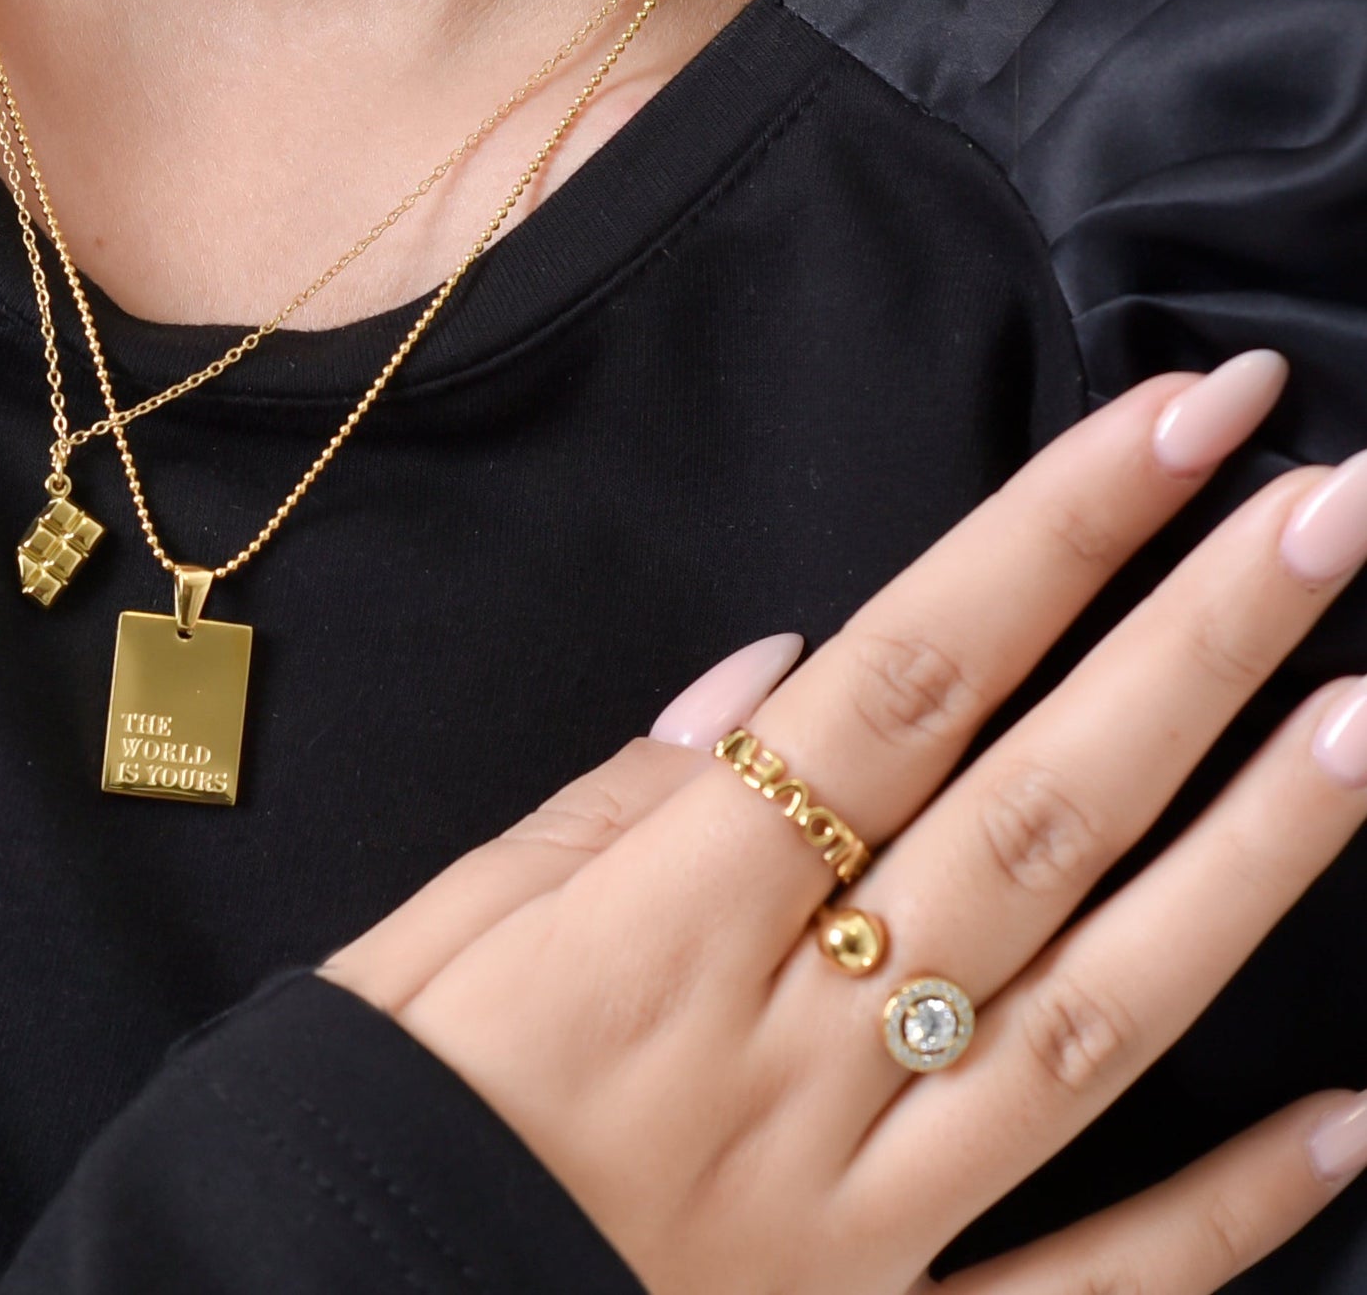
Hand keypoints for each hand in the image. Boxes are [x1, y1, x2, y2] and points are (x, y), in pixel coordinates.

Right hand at [326, 354, 1366, 1292]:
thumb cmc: (364, 1129)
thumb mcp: (428, 937)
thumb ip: (606, 810)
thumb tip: (774, 678)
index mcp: (668, 925)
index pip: (902, 686)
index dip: (1050, 542)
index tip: (1178, 424)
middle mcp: (796, 1051)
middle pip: (1032, 817)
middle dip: (1193, 651)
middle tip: (1331, 507)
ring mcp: (862, 1212)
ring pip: (1096, 1017)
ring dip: (1251, 866)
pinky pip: (1089, 1289)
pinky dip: (1228, 1214)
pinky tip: (1350, 1123)